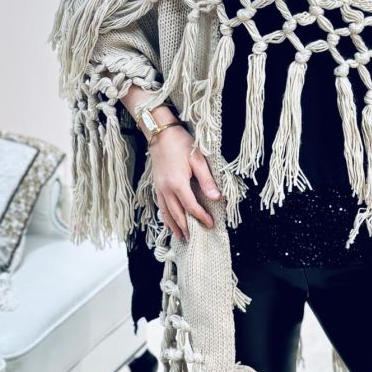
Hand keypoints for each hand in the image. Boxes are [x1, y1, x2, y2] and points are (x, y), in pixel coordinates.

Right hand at [147, 124, 221, 241]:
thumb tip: (216, 197)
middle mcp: (166, 189)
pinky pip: (160, 206)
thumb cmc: (180, 143)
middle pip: (177, 214)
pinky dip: (165, 216)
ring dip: (173, 226)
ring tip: (181, 237)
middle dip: (186, 227)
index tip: (210, 224)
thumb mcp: (198, 159)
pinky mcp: (156, 185)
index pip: (191, 207)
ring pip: (166, 212)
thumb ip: (207, 180)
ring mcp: (159, 188)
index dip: (201, 217)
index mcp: (178, 184)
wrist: (160, 133)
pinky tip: (169, 221)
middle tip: (193, 239)